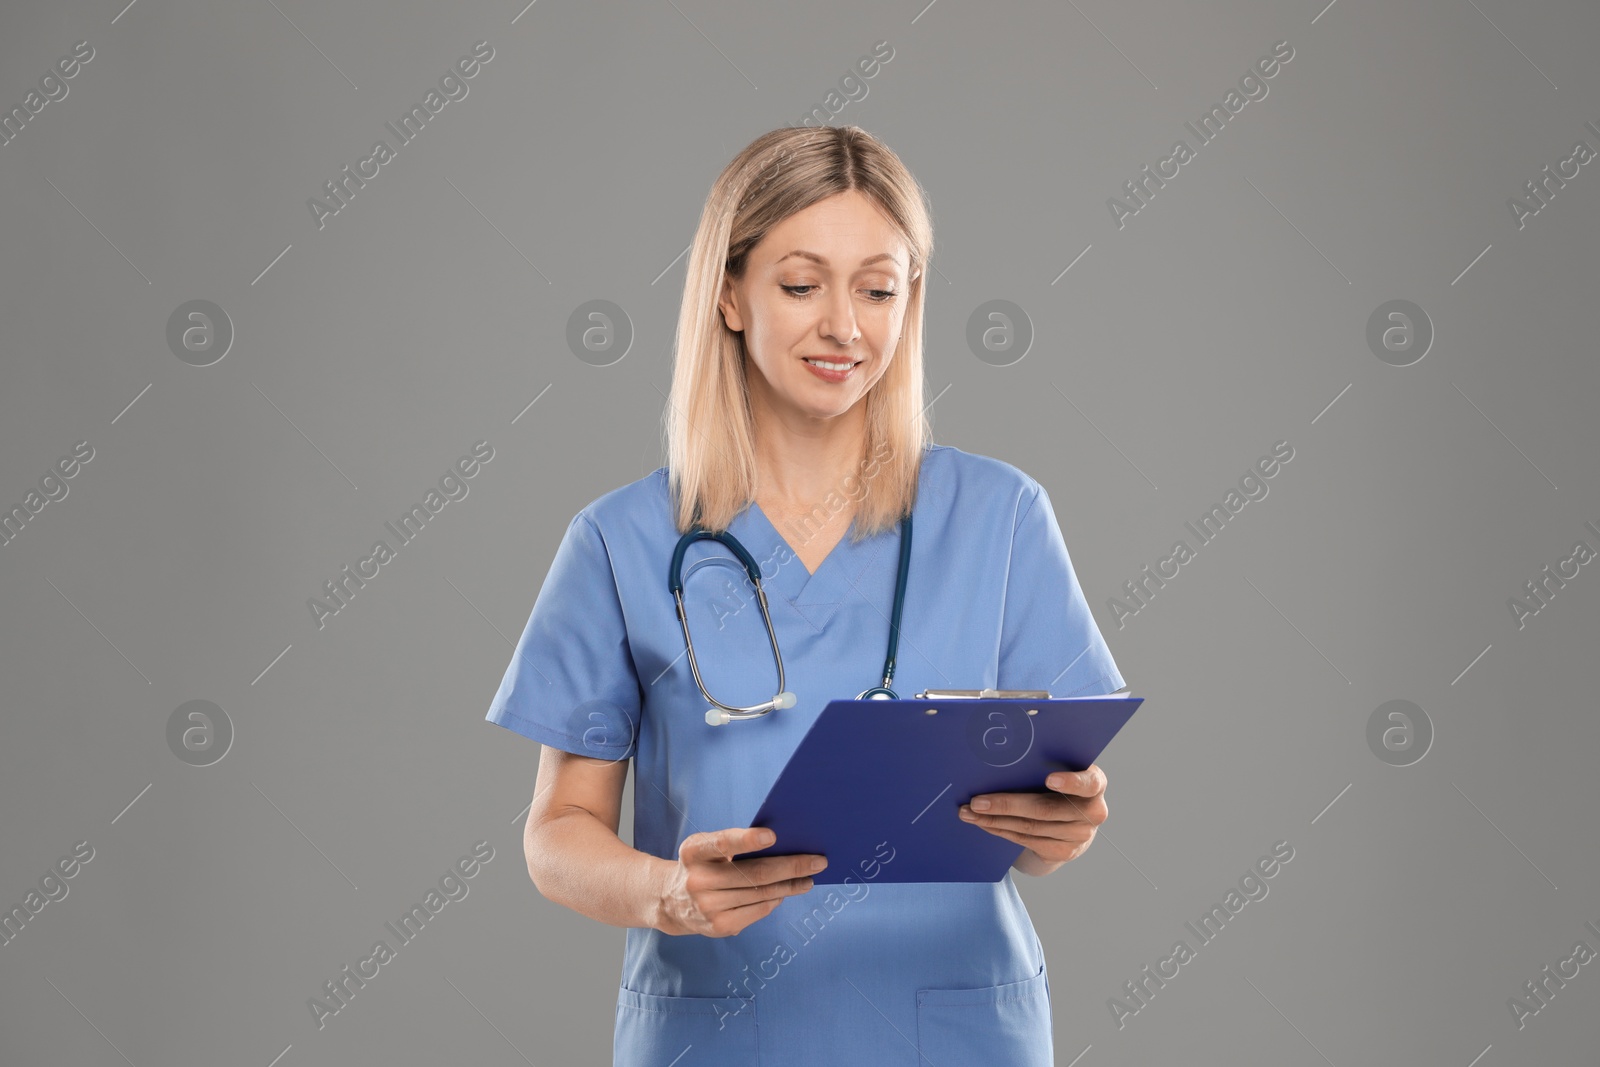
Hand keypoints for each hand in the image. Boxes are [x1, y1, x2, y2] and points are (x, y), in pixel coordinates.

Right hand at [656, 827, 825, 936]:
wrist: (671, 901)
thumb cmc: (702, 865)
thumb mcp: (706, 848)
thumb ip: (734, 845)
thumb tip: (783, 847)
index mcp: (694, 852)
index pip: (722, 844)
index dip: (747, 840)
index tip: (773, 836)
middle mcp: (698, 881)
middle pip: (755, 874)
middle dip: (792, 867)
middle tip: (819, 861)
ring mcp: (708, 907)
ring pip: (761, 894)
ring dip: (791, 886)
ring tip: (809, 878)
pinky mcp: (719, 927)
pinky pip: (758, 910)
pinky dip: (775, 899)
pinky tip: (784, 892)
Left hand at [957, 764, 1108, 876]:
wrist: (1069, 822)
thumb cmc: (1058, 786)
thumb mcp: (1061, 770)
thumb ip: (1044, 764)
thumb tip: (1001, 756)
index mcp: (1095, 783)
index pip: (1089, 782)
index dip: (1071, 782)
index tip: (1050, 779)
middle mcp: (1093, 812)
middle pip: (1045, 809)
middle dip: (1006, 804)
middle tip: (976, 801)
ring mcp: (1080, 836)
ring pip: (1030, 827)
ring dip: (994, 820)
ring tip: (969, 812)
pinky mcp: (1064, 852)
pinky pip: (1025, 840)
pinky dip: (1000, 830)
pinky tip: (983, 823)